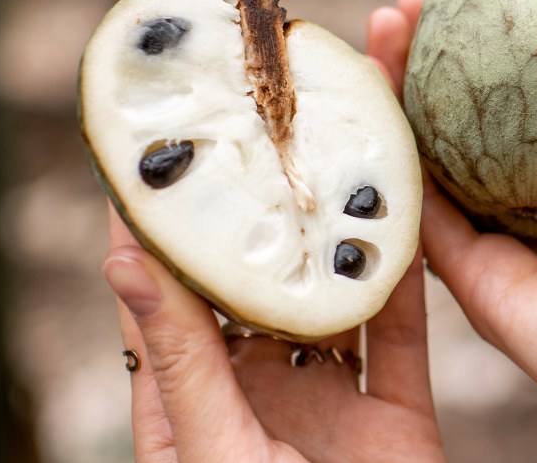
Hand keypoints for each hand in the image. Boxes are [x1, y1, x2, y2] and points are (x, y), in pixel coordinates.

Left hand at [102, 7, 443, 461]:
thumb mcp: (209, 452)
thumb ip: (179, 360)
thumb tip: (122, 256)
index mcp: (192, 399)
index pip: (172, 286)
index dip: (169, 210)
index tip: (170, 131)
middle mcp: (260, 387)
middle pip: (263, 272)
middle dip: (271, 194)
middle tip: (276, 108)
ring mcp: (331, 399)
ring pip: (339, 288)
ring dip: (347, 218)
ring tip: (350, 135)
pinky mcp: (398, 414)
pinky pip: (405, 329)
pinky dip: (411, 271)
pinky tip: (413, 206)